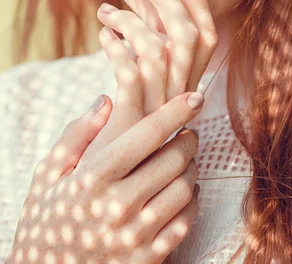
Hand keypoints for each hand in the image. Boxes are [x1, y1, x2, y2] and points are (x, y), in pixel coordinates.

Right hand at [7, 91, 204, 263]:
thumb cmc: (44, 220)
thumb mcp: (47, 174)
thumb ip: (76, 134)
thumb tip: (106, 100)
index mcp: (94, 176)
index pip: (148, 134)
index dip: (177, 111)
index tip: (194, 97)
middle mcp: (117, 204)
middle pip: (173, 159)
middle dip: (188, 140)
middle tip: (188, 133)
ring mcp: (134, 234)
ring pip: (184, 189)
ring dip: (192, 168)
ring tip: (185, 161)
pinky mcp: (146, 259)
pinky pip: (184, 222)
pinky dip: (192, 202)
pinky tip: (185, 191)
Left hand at [91, 0, 216, 142]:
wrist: (114, 196)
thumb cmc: (126, 140)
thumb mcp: (150, 101)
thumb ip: (158, 67)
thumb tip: (154, 26)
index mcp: (187, 91)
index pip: (207, 40)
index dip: (199, 6)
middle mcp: (178, 99)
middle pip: (186, 38)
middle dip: (165, 0)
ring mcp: (157, 111)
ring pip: (158, 50)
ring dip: (132, 20)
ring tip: (107, 12)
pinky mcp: (131, 123)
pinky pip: (130, 74)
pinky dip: (116, 46)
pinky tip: (103, 35)